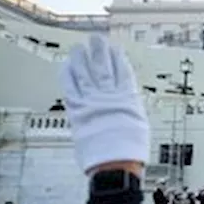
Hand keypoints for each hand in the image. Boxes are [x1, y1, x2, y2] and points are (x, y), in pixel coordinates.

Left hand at [59, 35, 149, 175]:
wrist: (115, 163)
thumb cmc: (129, 150)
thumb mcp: (138, 123)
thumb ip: (129, 108)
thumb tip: (126, 102)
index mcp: (127, 98)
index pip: (122, 71)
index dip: (117, 58)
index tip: (115, 48)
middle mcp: (108, 96)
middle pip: (103, 67)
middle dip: (100, 52)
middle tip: (96, 40)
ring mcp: (92, 101)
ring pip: (86, 73)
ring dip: (82, 58)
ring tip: (80, 47)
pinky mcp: (77, 110)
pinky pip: (70, 88)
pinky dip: (68, 75)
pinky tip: (66, 66)